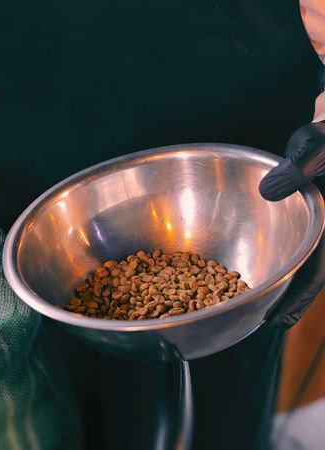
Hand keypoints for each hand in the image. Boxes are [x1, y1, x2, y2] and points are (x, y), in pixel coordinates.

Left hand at [260, 121, 324, 327]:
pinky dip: (252, 262)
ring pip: (282, 265)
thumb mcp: (317, 147)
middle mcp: (312, 235)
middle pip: (297, 276)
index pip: (315, 270)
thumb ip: (299, 166)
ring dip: (264, 286)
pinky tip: (226, 275)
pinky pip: (268, 248)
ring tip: (240, 309)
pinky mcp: (283, 227)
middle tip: (257, 326)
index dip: (297, 297)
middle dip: (278, 302)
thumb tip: (271, 191)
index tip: (280, 320)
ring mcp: (298, 233)